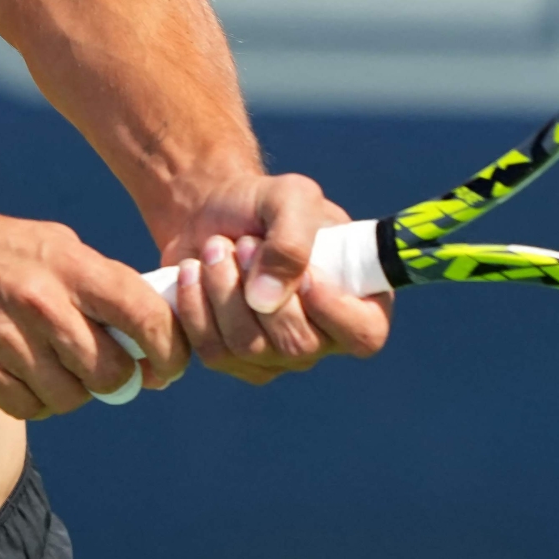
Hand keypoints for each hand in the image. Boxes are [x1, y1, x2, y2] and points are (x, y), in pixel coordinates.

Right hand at [0, 202, 185, 418]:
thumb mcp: (56, 245)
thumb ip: (103, 288)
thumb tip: (152, 340)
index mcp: (70, 265)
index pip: (144, 316)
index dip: (168, 350)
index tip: (167, 365)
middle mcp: (41, 301)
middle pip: (110, 371)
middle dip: (117, 379)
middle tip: (108, 370)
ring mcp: (5, 337)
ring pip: (70, 397)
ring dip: (74, 391)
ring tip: (59, 366)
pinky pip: (29, 407)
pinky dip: (37, 400)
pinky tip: (26, 374)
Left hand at [155, 173, 392, 385]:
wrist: (210, 215)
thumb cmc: (262, 205)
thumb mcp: (289, 197)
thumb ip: (292, 240)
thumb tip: (267, 300)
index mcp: (357, 296)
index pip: (365, 333)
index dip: (334, 311)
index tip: (305, 273)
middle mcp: (323, 336)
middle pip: (297, 345)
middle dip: (259, 287)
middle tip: (244, 243)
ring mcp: (279, 356)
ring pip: (249, 348)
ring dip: (224, 290)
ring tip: (216, 249)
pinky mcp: (235, 360)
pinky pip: (214, 352)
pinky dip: (196, 307)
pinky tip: (193, 273)